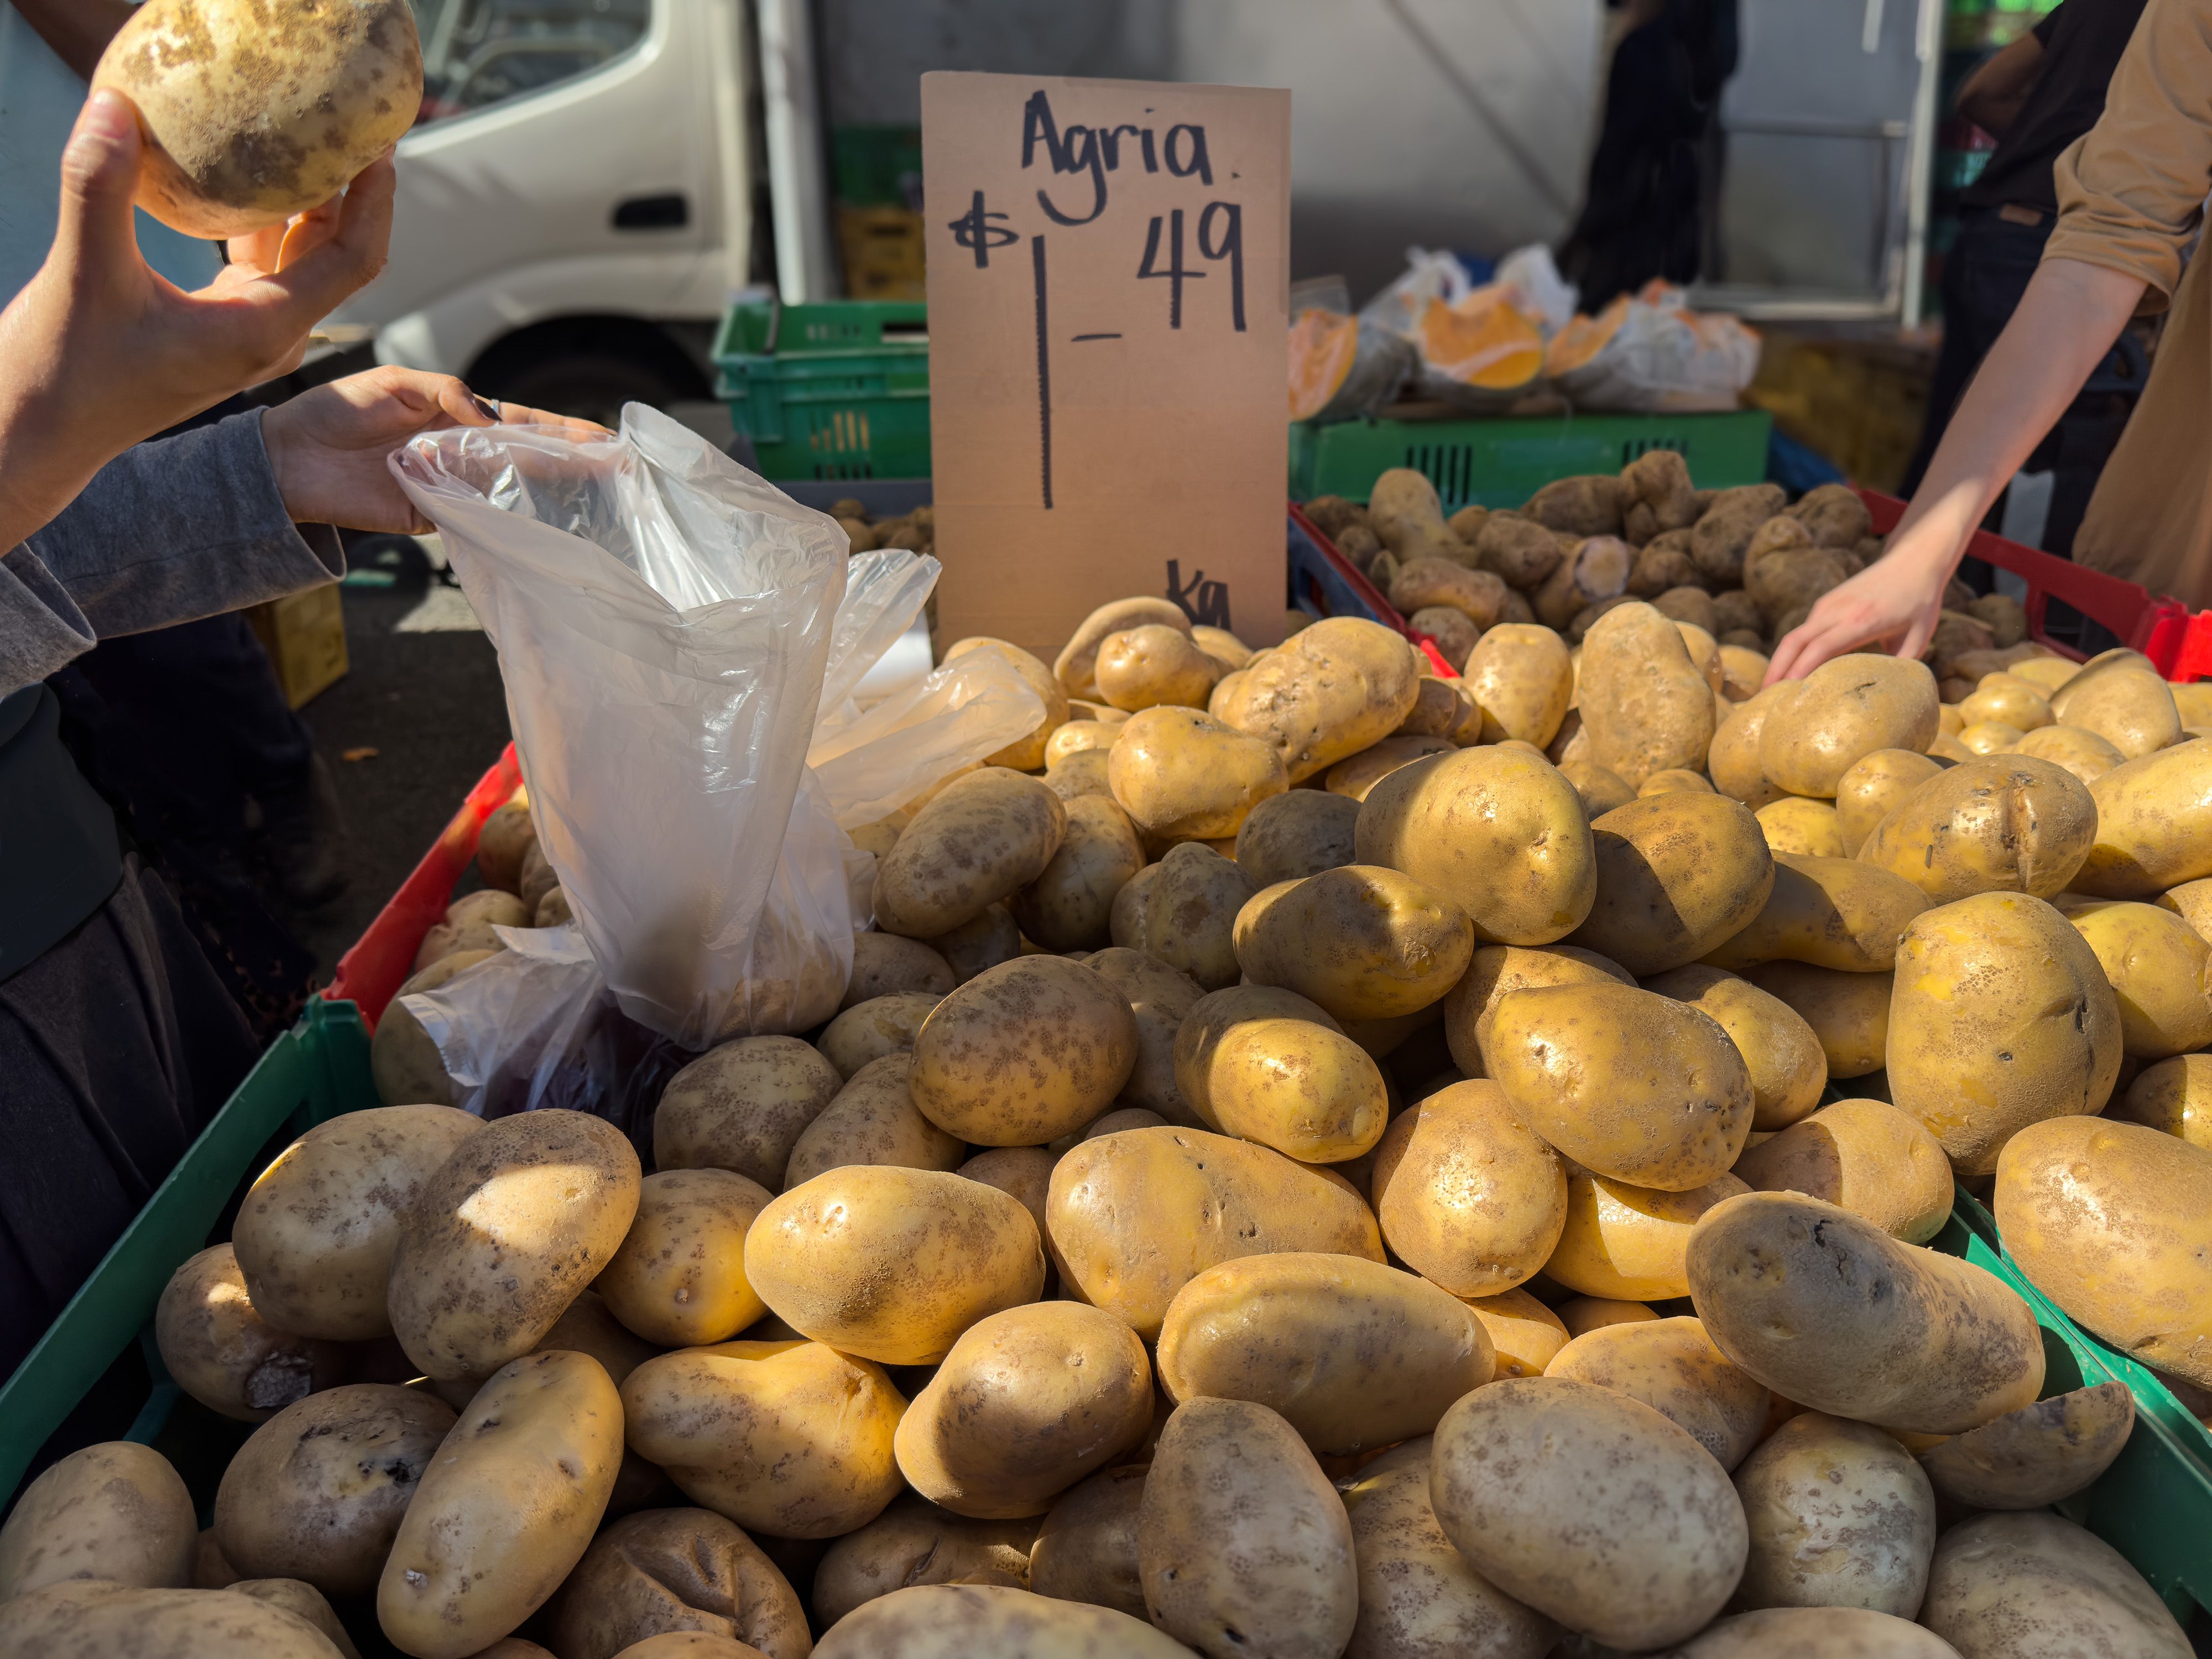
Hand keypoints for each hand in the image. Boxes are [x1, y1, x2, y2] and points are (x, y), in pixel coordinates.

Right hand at [0, 89, 393, 547]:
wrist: (40, 430)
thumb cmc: (65, 372)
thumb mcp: (84, 273)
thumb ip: (100, 188)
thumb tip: (115, 107)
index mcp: (263, 329)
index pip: (352, 259)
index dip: (375, 199)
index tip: (382, 142)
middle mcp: (269, 333)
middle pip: (335, 252)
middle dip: (350, 189)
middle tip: (350, 119)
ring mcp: (246, 330)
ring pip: (296, 255)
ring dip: (306, 199)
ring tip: (307, 132)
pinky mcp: (218, 323)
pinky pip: (260, 262)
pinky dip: (262, 217)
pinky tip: (246, 172)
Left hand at [262, 366, 609, 531]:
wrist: (290, 458)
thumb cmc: (336, 412)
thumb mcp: (393, 383)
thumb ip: (446, 393)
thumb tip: (490, 417)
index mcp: (457, 417)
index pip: (522, 422)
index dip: (562, 430)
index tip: (601, 437)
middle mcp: (462, 453)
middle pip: (528, 458)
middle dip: (571, 461)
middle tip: (612, 466)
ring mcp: (451, 487)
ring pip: (509, 489)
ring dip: (549, 490)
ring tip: (591, 490)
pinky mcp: (431, 517)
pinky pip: (475, 517)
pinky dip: (502, 516)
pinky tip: (535, 516)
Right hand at [1764, 534, 1949, 682]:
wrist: (1914, 559)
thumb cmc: (1920, 601)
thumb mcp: (1918, 638)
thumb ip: (1898, 665)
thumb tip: (1882, 694)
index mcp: (1861, 620)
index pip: (1820, 647)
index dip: (1799, 671)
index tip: (1785, 694)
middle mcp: (1837, 610)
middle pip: (1793, 642)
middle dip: (1775, 671)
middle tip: (1763, 699)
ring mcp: (1828, 604)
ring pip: (1794, 637)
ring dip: (1780, 663)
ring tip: (1772, 690)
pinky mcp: (1825, 603)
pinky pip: (1804, 631)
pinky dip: (1793, 653)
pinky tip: (1792, 671)